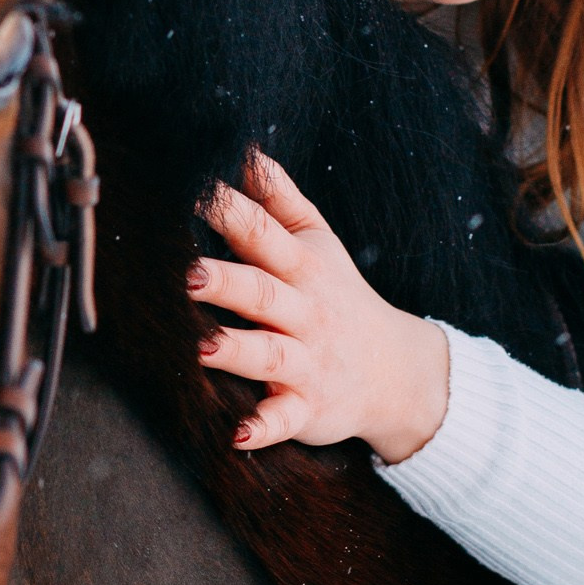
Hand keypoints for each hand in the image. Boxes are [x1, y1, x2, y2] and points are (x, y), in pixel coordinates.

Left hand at [188, 154, 450, 460]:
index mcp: (302, 268)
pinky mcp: (308, 408)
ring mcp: (308, 362)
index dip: (230, 213)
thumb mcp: (318, 244)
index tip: (193, 192)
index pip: (264, 235)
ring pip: (269, 355)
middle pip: (262, 294)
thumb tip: (246, 150)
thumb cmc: (338, 296)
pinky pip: (286, 419)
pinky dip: (264, 427)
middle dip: (226, 283)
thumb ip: (281, 200)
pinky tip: (238, 434)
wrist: (396, 372)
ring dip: (237, 351)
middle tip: (187, 274)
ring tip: (203, 347)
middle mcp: (304, 313)